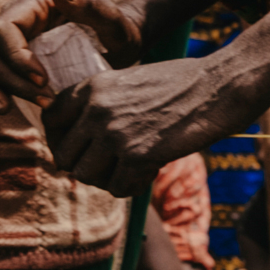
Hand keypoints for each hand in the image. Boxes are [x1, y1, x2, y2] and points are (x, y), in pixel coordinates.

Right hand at [0, 0, 144, 117]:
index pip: (3, 30)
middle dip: (7, 80)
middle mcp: (12, 19)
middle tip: (43, 102)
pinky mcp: (2, 59)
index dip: (15, 58)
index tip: (42, 81)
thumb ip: (89, 5)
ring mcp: (3, 40)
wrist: (119, 44)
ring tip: (5, 109)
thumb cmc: (118, 29)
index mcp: (32, 5)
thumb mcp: (113, 19)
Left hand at [47, 54, 252, 194]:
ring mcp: (114, 133)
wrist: (220, 86)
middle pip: (64, 156)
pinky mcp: (137, 155)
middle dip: (84, 166)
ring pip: (86, 176)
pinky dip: (132, 187)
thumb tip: (85, 139)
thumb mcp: (131, 81)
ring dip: (107, 179)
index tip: (78, 149)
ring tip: (131, 170)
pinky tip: (151, 173)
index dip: (60, 139)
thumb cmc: (183, 83)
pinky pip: (117, 188)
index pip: (50, 119)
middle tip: (108, 166)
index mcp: (92, 86)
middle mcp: (96, 109)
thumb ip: (104, 104)